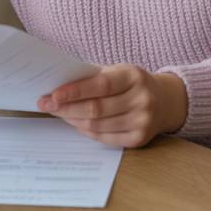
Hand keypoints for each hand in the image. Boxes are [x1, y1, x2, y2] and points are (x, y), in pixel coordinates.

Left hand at [37, 64, 187, 147]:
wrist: (164, 100)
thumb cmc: (131, 82)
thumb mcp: (118, 71)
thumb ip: (92, 76)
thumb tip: (58, 86)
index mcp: (134, 76)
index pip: (100, 85)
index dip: (75, 91)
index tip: (52, 94)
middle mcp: (142, 99)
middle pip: (96, 109)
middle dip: (66, 108)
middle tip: (46, 105)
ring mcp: (142, 121)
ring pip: (98, 125)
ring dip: (73, 120)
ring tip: (58, 113)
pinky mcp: (139, 139)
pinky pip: (105, 138)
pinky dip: (86, 131)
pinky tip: (75, 123)